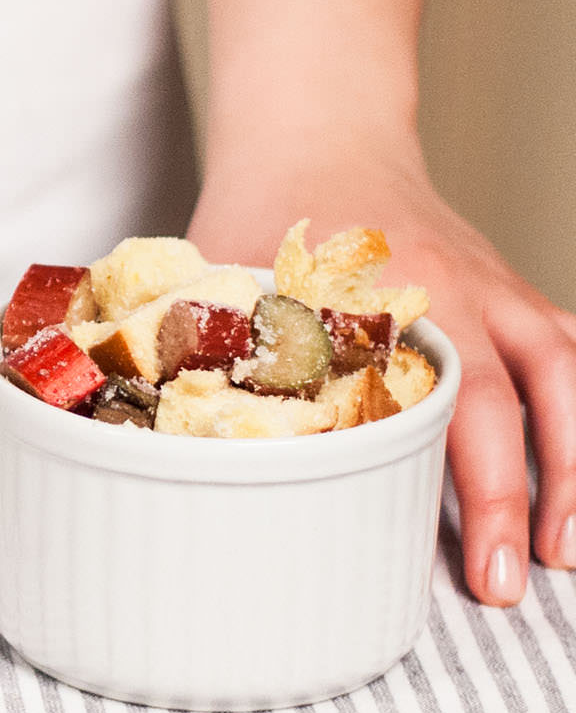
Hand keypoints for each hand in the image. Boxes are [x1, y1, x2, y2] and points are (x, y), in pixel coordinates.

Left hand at [189, 134, 575, 605]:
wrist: (317, 130)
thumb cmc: (265, 210)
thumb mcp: (225, 280)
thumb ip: (211, 358)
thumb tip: (175, 452)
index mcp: (389, 298)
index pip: (447, 408)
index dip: (471, 494)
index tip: (480, 569)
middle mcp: (460, 292)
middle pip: (519, 401)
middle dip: (528, 497)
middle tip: (518, 582)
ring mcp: (496, 289)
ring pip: (568, 373)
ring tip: (568, 548)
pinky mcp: (511, 291)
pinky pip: (567, 350)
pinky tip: (575, 470)